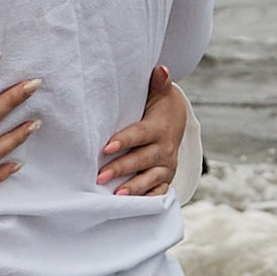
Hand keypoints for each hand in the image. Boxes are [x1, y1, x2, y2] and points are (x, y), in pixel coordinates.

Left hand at [98, 63, 187, 195]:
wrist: (177, 121)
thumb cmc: (159, 107)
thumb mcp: (160, 94)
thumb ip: (158, 83)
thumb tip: (160, 68)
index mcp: (158, 128)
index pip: (139, 135)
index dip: (123, 141)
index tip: (106, 147)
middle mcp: (164, 149)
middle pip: (141, 160)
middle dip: (121, 168)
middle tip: (99, 176)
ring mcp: (166, 165)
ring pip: (150, 178)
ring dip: (134, 187)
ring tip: (117, 196)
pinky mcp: (166, 177)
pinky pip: (159, 191)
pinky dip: (148, 199)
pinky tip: (133, 207)